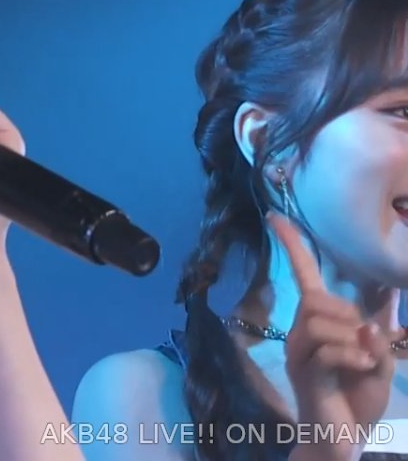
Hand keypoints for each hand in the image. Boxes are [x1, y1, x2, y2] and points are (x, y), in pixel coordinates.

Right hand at [273, 212, 394, 460]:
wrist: (342, 437)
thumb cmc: (357, 396)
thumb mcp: (378, 360)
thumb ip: (377, 334)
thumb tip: (375, 313)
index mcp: (316, 323)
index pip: (302, 275)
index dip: (292, 245)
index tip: (274, 216)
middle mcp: (300, 332)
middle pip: (317, 299)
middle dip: (348, 315)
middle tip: (365, 343)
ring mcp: (299, 352)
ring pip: (321, 320)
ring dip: (352, 339)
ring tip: (363, 362)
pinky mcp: (306, 372)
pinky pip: (328, 349)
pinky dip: (353, 357)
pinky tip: (361, 370)